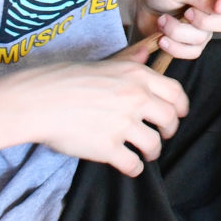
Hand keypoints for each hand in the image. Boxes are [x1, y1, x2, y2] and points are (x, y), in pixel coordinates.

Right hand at [0, 39, 190, 174]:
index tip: (178, 115)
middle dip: (168, 131)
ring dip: (152, 152)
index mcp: (137, 76)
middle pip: (170, 120)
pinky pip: (133, 165)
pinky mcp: (109, 148)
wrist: (39, 101)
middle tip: (160, 136)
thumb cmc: (65, 79)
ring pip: (154, 145)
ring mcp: (123, 124)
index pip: (176, 93)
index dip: (180, 108)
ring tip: (144, 153)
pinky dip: (134, 169)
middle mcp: (135, 98)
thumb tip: (147, 52)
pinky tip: (128, 166)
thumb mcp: (104, 63)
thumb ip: (129, 61)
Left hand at [134, 0, 220, 61]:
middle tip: (186, 13)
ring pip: (203, 38)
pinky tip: (162, 39)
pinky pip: (192, 52)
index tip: (218, 6)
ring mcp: (205, 27)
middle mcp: (215, 7)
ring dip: (178, 31)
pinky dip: (175, 47)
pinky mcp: (193, 43)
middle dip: (204, 21)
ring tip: (162, 21)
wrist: (140, 6)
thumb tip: (217, 7)